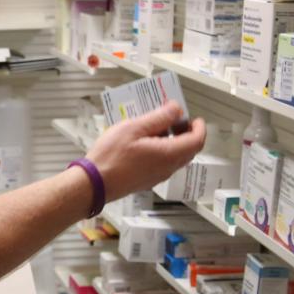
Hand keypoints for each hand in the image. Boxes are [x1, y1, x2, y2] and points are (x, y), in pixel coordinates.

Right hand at [87, 100, 206, 198]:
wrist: (94, 184)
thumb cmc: (111, 156)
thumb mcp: (134, 128)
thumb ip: (158, 117)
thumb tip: (176, 109)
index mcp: (169, 154)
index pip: (197, 141)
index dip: (199, 127)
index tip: (193, 118)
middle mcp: (168, 168)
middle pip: (189, 150)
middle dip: (186, 133)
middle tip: (175, 119)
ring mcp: (158, 176)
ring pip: (176, 157)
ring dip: (174, 141)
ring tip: (157, 128)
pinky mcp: (147, 180)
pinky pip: (164, 163)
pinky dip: (163, 150)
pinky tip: (145, 142)